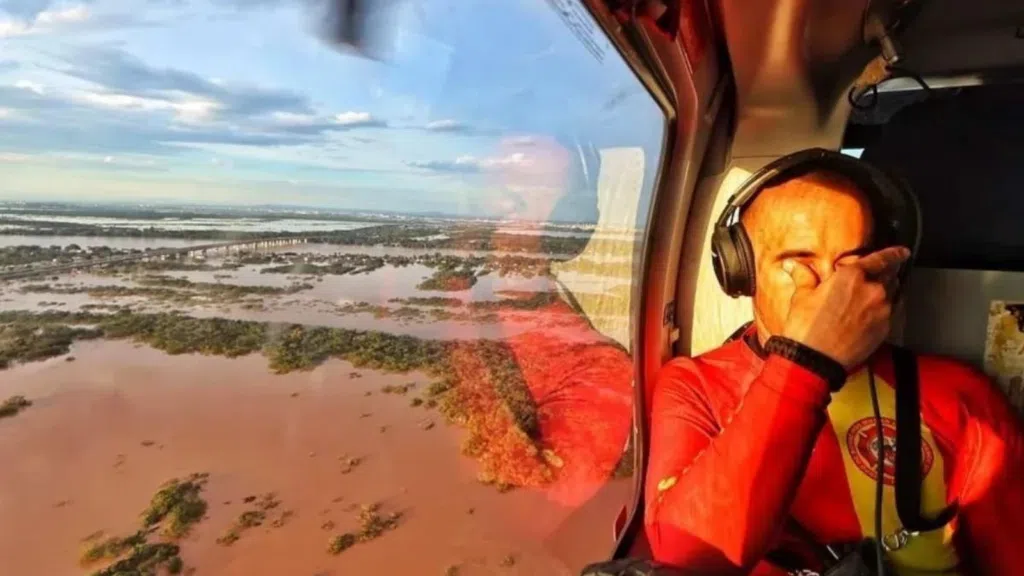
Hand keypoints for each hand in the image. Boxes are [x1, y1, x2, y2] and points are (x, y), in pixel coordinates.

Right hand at [780, 246, 910, 369]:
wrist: (816, 359)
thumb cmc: (807, 328)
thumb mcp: (801, 297)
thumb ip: (804, 277)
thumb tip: (795, 266)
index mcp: (851, 276)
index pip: (881, 258)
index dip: (894, 253)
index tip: (902, 252)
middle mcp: (872, 290)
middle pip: (891, 275)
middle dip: (887, 274)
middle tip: (878, 276)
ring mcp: (882, 310)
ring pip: (893, 294)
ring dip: (885, 292)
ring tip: (872, 298)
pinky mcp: (885, 329)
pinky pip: (890, 313)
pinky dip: (884, 311)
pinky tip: (870, 316)